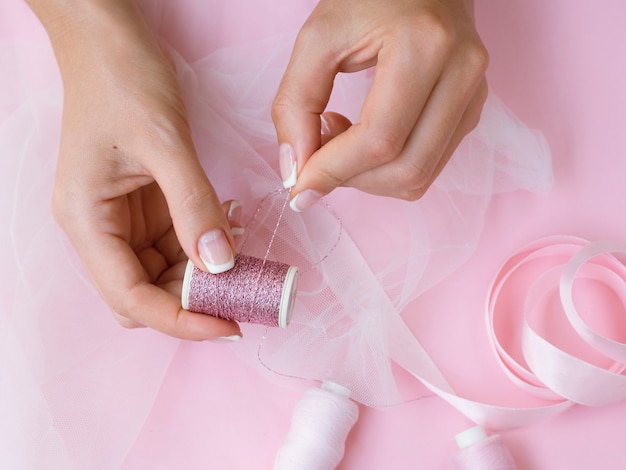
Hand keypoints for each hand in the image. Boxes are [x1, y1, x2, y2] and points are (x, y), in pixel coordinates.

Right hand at [32, 0, 241, 339]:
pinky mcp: (144, 206)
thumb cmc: (123, 81)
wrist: (110, 41)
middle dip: (193, 302)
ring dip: (204, 274)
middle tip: (245, 297)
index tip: (228, 326)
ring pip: (163, 273)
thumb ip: (192, 206)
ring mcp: (122, 220)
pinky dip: (205, 245)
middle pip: (144, 294)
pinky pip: (176, 243)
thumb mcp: (163, 143)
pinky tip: (231, 227)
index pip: (129, 297)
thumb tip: (221, 264)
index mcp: (86, 221)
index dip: (179, 320)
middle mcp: (99, 229)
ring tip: (247, 259)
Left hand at [273, 0, 488, 209]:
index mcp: (425, 46)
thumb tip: (296, 173)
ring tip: (340, 135)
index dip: (333, 172)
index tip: (299, 187)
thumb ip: (295, 105)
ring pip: (419, 176)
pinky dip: (388, 167)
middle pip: (406, 169)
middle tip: (317, 152)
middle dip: (351, 179)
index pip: (380, 140)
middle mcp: (462, 73)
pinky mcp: (472, 110)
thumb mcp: (318, 39)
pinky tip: (367, 133)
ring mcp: (474, 94)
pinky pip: (428, 165)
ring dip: (369, 176)